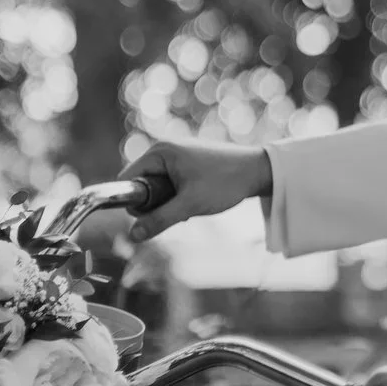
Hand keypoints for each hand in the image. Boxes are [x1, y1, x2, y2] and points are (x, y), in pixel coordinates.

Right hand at [121, 139, 272, 240]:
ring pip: (157, 187)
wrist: (259, 170)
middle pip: (141, 184)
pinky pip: (170, 185)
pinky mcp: (187, 164)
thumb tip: (132, 235)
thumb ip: (159, 219)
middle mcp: (164, 149)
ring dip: (168, 203)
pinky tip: (197, 201)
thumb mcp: (190, 205)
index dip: (134, 201)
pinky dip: (178, 197)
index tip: (152, 216)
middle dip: (155, 204)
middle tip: (179, 210)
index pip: (127, 179)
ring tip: (191, 205)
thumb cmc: (225, 183)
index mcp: (159, 151)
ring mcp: (176, 155)